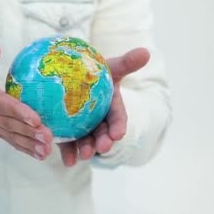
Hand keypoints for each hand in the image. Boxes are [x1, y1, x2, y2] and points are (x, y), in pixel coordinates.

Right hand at [0, 43, 53, 159]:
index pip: (0, 104)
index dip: (17, 111)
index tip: (34, 118)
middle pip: (9, 124)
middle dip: (29, 132)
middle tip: (47, 137)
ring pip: (11, 136)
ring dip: (30, 144)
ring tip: (46, 150)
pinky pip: (12, 140)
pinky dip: (26, 148)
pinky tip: (41, 153)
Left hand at [57, 48, 150, 165]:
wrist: (71, 76)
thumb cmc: (95, 72)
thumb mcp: (110, 67)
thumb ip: (126, 63)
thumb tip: (146, 52)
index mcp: (111, 108)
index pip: (117, 118)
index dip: (118, 126)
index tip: (118, 133)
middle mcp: (99, 122)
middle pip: (102, 133)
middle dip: (103, 141)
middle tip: (102, 146)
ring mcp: (84, 129)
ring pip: (87, 142)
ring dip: (86, 149)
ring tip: (84, 155)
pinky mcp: (68, 133)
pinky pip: (68, 144)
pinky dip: (69, 153)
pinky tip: (68, 161)